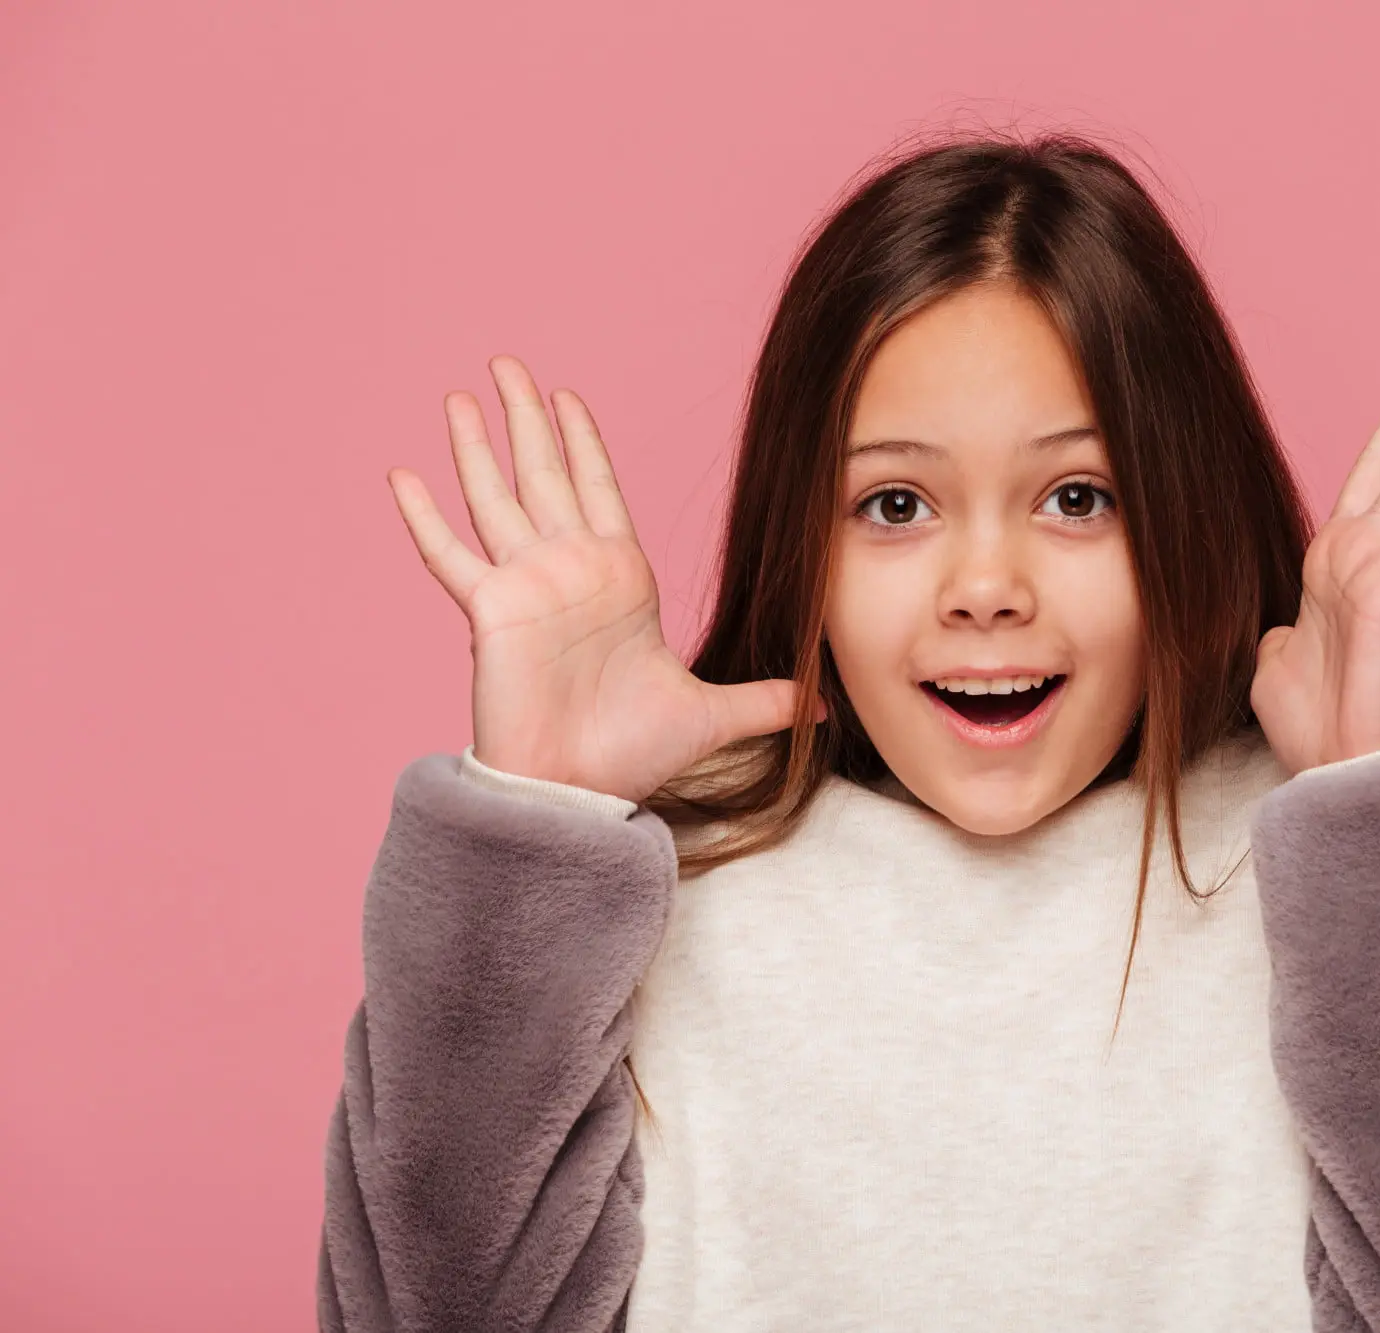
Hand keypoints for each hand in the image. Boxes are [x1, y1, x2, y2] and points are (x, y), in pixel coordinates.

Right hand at [387, 355, 820, 803]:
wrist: (581, 789)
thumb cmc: (634, 752)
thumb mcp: (715, 715)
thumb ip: (766, 699)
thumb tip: (826, 707)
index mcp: (619, 578)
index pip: (598, 489)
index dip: (582, 441)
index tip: (567, 398)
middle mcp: (568, 569)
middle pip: (543, 473)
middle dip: (526, 418)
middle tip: (509, 363)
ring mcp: (525, 585)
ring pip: (495, 496)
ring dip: (476, 447)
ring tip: (460, 396)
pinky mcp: (491, 609)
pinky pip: (450, 553)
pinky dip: (424, 516)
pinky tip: (401, 474)